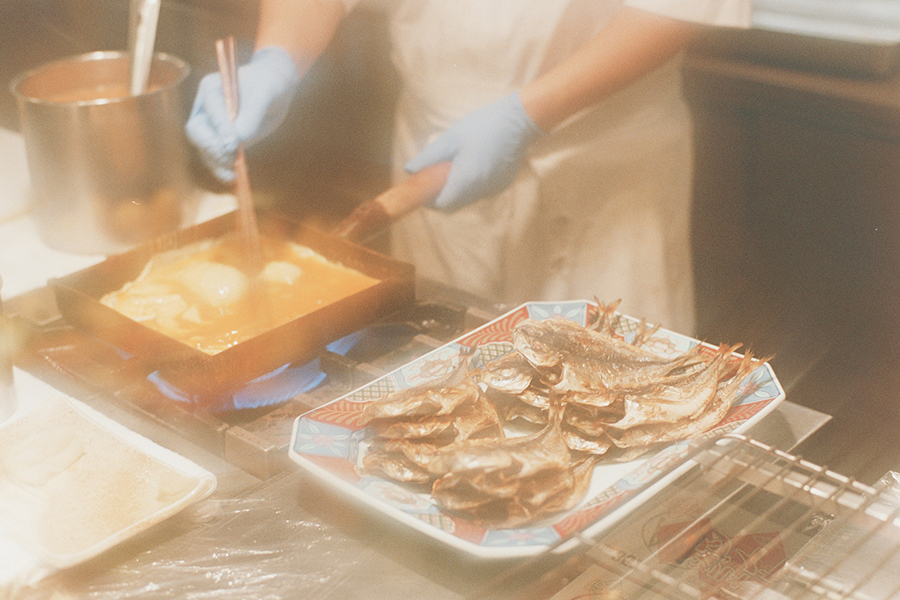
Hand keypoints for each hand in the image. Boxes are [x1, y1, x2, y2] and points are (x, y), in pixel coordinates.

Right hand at [185, 46, 299, 181]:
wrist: (273, 87)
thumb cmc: (268, 85)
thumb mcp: (265, 96)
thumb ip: (251, 117)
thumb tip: (237, 143)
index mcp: (211, 88)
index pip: (210, 111)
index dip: (221, 129)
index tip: (233, 146)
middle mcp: (205, 107)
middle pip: (198, 132)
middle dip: (212, 149)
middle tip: (231, 161)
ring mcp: (210, 125)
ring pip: (204, 149)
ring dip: (217, 164)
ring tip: (232, 177)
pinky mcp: (219, 140)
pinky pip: (215, 157)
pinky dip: (223, 168)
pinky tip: (235, 176)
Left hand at [404, 92, 541, 211]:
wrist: (520, 120)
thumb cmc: (482, 125)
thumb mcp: (451, 138)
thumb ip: (428, 157)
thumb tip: (409, 170)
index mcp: (467, 179)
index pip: (443, 205)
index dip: (430, 201)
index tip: (423, 189)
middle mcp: (482, 190)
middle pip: (455, 204)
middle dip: (442, 194)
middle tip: (436, 176)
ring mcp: (494, 189)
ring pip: (468, 199)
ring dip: (457, 189)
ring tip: (455, 165)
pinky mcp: (502, 185)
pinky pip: (481, 191)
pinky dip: (471, 184)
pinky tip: (474, 163)